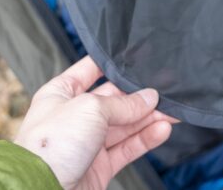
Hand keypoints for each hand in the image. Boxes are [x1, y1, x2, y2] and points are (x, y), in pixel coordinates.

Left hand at [14, 56, 174, 189]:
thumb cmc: (50, 146)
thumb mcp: (89, 109)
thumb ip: (123, 103)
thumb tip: (149, 98)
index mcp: (60, 93)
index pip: (89, 70)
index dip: (112, 63)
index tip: (138, 56)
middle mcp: (74, 117)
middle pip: (114, 100)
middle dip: (139, 95)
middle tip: (165, 91)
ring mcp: (87, 143)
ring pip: (125, 125)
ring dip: (149, 118)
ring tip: (173, 111)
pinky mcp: (99, 167)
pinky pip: (127, 148)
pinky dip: (146, 139)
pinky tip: (162, 130)